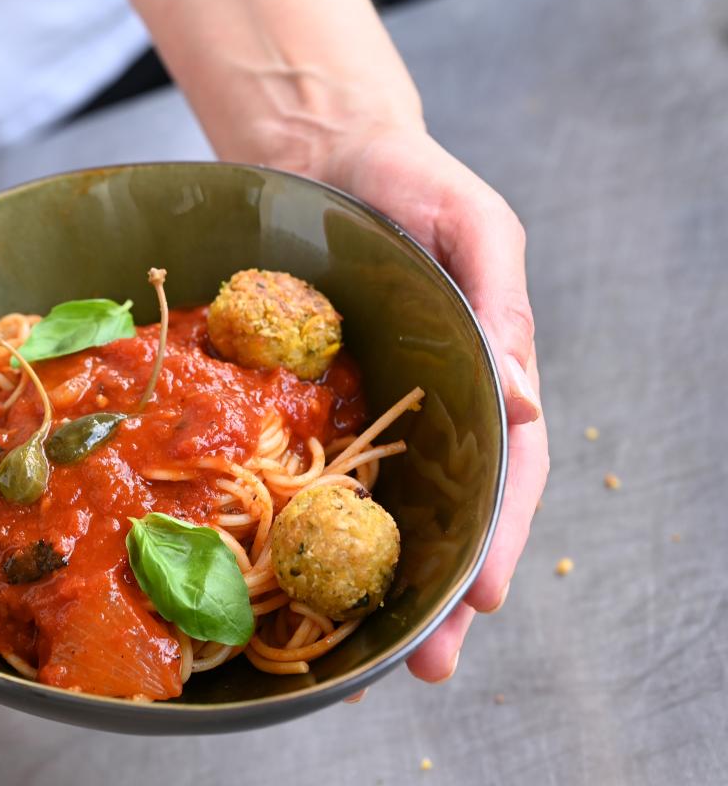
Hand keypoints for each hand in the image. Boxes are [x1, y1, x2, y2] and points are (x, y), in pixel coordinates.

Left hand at [310, 125, 550, 682]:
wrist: (322, 152)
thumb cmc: (410, 179)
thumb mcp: (472, 226)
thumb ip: (500, 306)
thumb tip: (529, 399)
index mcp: (488, 371)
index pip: (507, 470)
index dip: (497, 536)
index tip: (479, 599)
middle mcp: (435, 404)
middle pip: (448, 511)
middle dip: (440, 591)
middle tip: (427, 668)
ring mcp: (375, 406)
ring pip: (384, 506)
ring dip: (378, 580)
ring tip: (363, 655)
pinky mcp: (315, 398)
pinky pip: (314, 464)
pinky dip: (309, 522)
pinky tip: (291, 575)